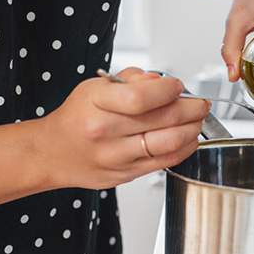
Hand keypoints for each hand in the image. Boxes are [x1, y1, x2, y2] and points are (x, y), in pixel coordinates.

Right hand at [37, 68, 209, 188]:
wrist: (53, 152)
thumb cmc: (77, 117)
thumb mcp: (95, 87)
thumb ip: (131, 79)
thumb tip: (160, 81)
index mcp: (96, 104)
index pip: (142, 96)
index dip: (168, 89)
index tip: (178, 86)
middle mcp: (105, 131)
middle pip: (163, 119)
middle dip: (192, 108)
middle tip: (200, 103)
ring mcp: (116, 156)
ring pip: (170, 142)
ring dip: (193, 129)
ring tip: (197, 120)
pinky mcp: (127, 174)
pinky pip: (166, 161)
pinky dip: (185, 148)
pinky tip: (189, 138)